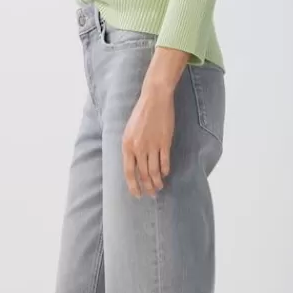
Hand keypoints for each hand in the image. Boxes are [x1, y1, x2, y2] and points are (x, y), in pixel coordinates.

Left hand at [121, 46, 189, 197]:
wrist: (154, 99)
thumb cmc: (140, 114)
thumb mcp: (129, 131)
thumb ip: (130, 148)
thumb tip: (133, 165)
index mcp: (127, 146)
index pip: (129, 172)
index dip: (133, 186)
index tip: (137, 194)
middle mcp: (138, 148)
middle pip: (142, 174)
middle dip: (147, 186)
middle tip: (151, 193)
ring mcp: (151, 145)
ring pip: (154, 171)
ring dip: (157, 181)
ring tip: (159, 186)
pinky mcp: (164, 142)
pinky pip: (164, 161)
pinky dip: (165, 170)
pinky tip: (165, 174)